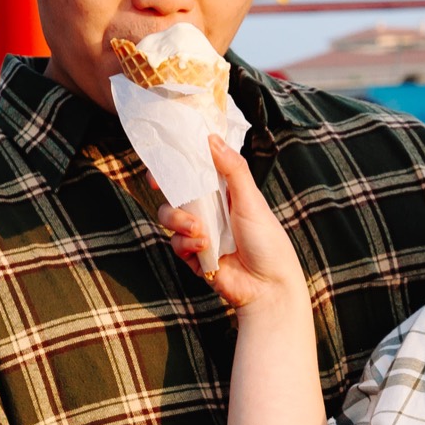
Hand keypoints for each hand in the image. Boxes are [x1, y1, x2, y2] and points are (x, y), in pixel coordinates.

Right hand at [159, 135, 303, 310]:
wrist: (268, 286)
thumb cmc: (267, 241)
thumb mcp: (250, 199)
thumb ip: (232, 169)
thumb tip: (212, 138)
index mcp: (224, 192)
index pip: (196, 170)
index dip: (178, 161)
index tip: (165, 153)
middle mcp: (209, 210)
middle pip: (175, 191)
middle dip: (165, 186)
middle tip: (156, 183)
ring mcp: (199, 232)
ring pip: (169, 216)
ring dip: (178, 220)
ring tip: (198, 230)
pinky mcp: (193, 256)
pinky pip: (176, 243)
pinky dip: (187, 244)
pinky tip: (205, 248)